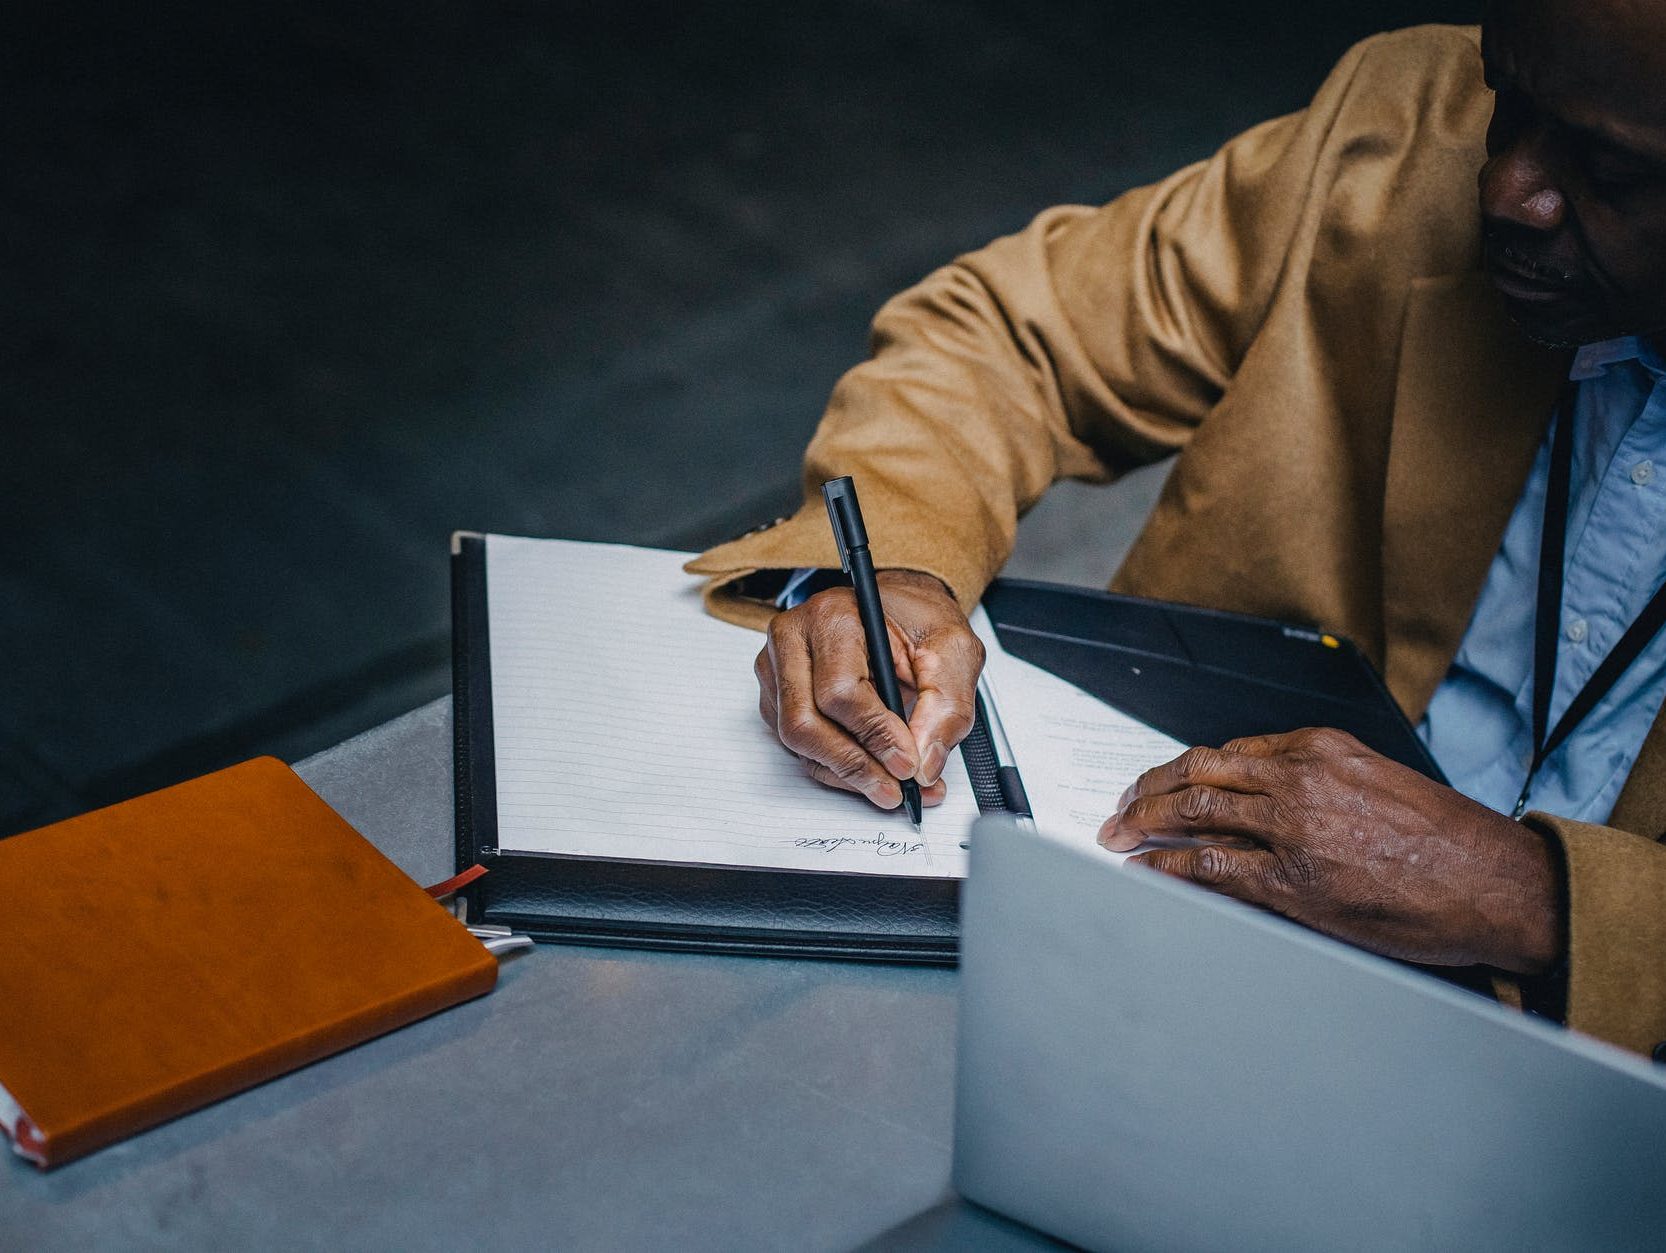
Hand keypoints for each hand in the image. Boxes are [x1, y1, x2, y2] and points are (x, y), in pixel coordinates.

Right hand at [755, 569, 983, 809]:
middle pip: (804, 723)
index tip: (907, 763)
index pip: (839, 691)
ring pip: (796, 742)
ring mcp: (777, 668)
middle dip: (854, 766)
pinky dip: (836, 767)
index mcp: (834, 616)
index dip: (875, 735)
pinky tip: (871, 768)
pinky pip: (797, 746)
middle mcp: (794, 639)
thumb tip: (924, 764)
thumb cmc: (918, 621)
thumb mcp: (954, 652)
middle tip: (895, 788)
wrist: (898, 611)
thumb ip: (946, 708)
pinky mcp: (777, 695)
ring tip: (891, 785)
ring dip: (846, 774)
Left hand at [1098, 728, 1563, 973]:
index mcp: (1319, 747)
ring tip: (1118, 836)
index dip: (1185, 769)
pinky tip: (1148, 872)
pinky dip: (1169, 868)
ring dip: (1145, 823)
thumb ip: (1318, 779)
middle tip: (1121, 807)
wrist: (1495, 884)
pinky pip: (1210, 869)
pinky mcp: (1292, 883)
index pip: (1228, 750)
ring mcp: (1291, 830)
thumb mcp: (1379, 779)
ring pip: (1194, 812)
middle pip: (1198, 772)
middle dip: (1149, 790)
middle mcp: (1298, 779)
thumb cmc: (1447, 840)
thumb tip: (1262, 796)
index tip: (1163, 782)